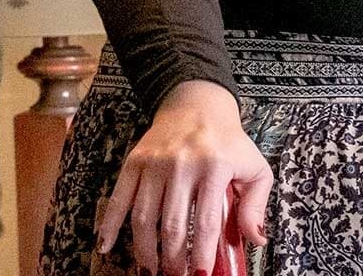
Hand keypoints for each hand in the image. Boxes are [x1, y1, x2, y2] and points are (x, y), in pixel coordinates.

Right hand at [95, 79, 272, 275]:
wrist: (197, 103)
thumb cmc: (229, 142)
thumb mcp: (255, 168)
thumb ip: (256, 205)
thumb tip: (256, 240)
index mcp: (215, 167)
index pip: (206, 222)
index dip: (202, 254)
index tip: (200, 274)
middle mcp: (182, 164)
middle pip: (172, 225)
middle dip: (173, 260)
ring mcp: (155, 163)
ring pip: (144, 216)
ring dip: (145, 250)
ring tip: (150, 271)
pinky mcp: (135, 160)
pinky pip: (119, 197)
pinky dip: (110, 223)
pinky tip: (106, 245)